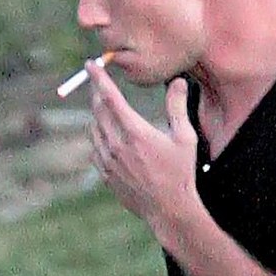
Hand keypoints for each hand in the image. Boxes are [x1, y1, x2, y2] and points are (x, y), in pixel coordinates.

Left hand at [87, 65, 198, 233]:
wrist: (169, 210)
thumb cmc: (180, 173)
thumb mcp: (184, 138)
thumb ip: (178, 107)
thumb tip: (179, 81)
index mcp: (135, 132)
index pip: (110, 97)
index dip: (98, 78)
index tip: (91, 65)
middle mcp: (117, 145)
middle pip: (98, 110)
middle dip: (96, 92)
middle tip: (96, 82)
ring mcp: (109, 161)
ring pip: (94, 129)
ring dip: (97, 115)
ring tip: (103, 108)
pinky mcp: (106, 175)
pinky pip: (95, 149)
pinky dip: (98, 138)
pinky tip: (106, 136)